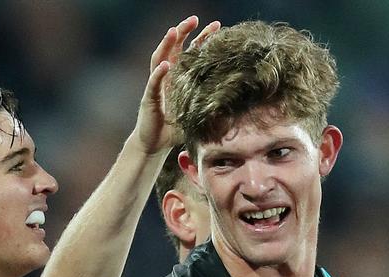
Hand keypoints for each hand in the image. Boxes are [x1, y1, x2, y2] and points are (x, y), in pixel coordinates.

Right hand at [134, 16, 220, 153]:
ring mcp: (156, 86)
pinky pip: (153, 83)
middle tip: (194, 19)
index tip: (217, 27)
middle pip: (174, 48)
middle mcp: (166, 78)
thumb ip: (212, 104)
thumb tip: (239, 102)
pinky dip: (158, 73)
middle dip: (183, 31)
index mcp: (178, 78)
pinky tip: (166, 65)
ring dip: (166, 44)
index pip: (190, 52)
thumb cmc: (174, 129)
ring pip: (159, 58)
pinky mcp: (149, 99)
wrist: (155, 145)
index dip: (202, 39)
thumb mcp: (197, 113)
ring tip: (174, 30)